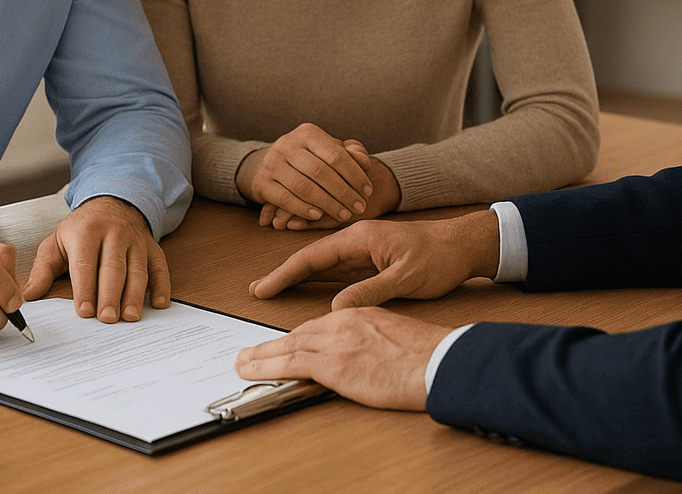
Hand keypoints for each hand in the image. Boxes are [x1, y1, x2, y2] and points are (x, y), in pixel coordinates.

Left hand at [22, 195, 169, 322]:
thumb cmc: (81, 230)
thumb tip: (28, 295)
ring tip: (130, 316)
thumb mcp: (56, 243)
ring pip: (137, 269)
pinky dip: (162, 286)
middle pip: (113, 268)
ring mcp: (135, 241)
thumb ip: (43, 270)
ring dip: (135, 294)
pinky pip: (160, 267)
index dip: (85, 288)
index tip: (84, 311)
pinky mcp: (152, 248)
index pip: (85, 263)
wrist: (111, 204)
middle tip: (107, 319)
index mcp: (86, 232)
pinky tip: (159, 304)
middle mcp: (114, 234)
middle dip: (110, 294)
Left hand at [234, 307, 449, 410]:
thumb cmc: (429, 355)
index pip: (320, 324)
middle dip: (272, 344)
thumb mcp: (395, 337)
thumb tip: (365, 357)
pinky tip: (251, 369)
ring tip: (242, 362)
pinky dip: (267, 365)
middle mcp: (344, 321)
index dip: (297, 337)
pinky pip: (291, 363)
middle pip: (299, 332)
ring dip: (261, 355)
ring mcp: (337, 340)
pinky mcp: (334, 362)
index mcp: (360, 313)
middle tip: (249, 353)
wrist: (439, 362)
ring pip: (289, 345)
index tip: (282, 345)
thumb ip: (373, 341)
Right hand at [249, 211, 499, 309]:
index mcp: (361, 237)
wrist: (465, 246)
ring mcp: (364, 251)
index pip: (314, 255)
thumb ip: (370, 291)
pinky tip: (308, 290)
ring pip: (324, 265)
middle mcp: (358, 240)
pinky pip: (339, 271)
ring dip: (299, 277)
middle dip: (284, 274)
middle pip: (312, 258)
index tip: (263, 288)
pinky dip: (319, 280)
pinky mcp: (373, 261)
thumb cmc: (440, 257)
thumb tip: (336, 307)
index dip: (285, 273)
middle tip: (257, 290)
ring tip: (273, 290)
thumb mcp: (405, 278)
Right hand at [258, 145, 401, 229]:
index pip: (335, 155)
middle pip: (320, 172)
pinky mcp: (261, 183)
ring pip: (303, 186)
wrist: (274, 164)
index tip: (368, 192)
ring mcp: (272, 163)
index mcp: (307, 133)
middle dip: (343, 192)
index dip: (355, 175)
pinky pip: (284, 199)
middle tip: (359, 207)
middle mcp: (287, 144)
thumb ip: (351, 153)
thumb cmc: (312, 157)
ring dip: (327, 203)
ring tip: (344, 215)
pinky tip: (318, 216)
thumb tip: (364, 160)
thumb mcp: (331, 150)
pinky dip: (302, 209)